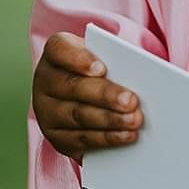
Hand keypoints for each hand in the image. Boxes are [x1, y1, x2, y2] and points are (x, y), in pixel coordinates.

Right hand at [31, 32, 142, 160]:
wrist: (82, 89)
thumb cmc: (100, 64)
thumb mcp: (102, 53)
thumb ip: (115, 56)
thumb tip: (142, 69)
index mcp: (55, 53)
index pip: (59, 49)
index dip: (79, 59)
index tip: (102, 69)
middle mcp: (45, 81)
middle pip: (73, 88)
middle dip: (105, 95)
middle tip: (131, 101)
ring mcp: (46, 111)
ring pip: (78, 116)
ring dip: (109, 120)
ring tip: (134, 121)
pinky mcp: (56, 136)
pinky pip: (80, 139)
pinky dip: (105, 138)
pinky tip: (125, 136)